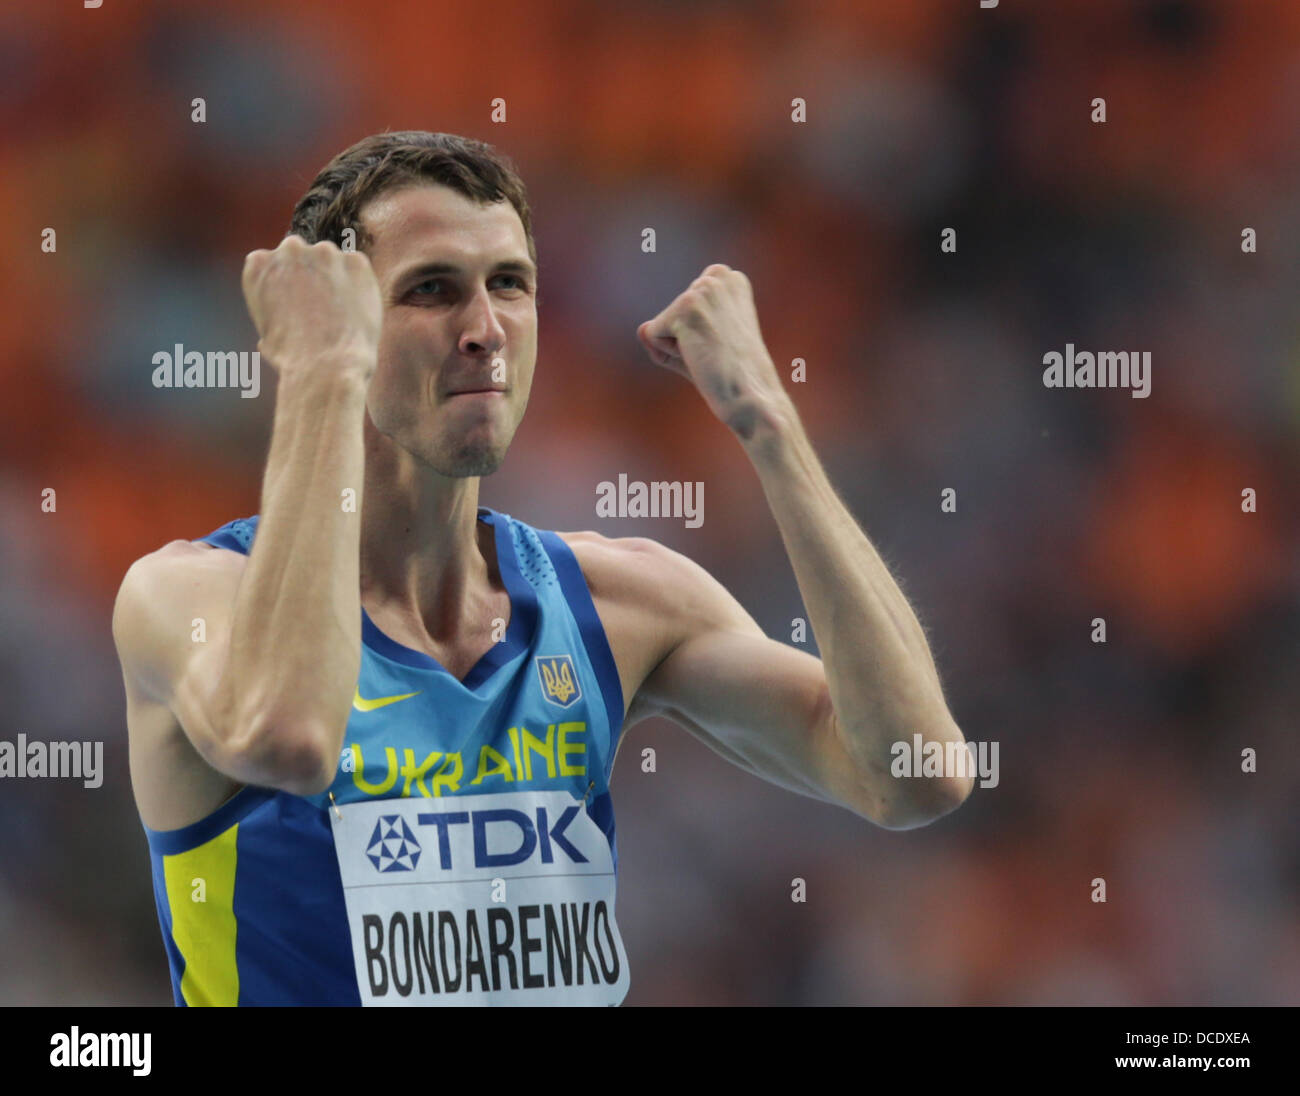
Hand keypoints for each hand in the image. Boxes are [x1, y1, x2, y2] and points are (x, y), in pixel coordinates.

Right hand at [241, 236, 381, 380]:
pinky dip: (358, 284)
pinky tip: (355, 310)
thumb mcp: (267, 338)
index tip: (294, 302)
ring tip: (340, 313)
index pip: (272, 262)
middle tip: (319, 306)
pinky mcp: (356, 262)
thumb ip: (271, 320)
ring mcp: (325, 252)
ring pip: (330, 260)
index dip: (285, 283)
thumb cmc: (292, 359)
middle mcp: (290, 250)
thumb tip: (268, 339)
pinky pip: (357, 268)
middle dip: (308, 274)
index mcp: (258, 264)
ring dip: (334, 278)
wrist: (327, 365)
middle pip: (300, 254)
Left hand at [637, 264, 787, 438]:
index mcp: (731, 280)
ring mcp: (702, 290)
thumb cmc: (730, 376)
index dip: (697, 332)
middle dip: (685, 338)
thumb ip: (669, 334)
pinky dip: (667, 353)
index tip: (723, 345)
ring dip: (677, 347)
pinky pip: (652, 334)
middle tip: (716, 353)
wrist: (751, 397)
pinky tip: (699, 357)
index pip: (685, 304)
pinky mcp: (685, 308)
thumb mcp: (701, 347)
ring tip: (708, 355)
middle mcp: (718, 277)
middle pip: (672, 313)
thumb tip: (641, 329)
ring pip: (661, 323)